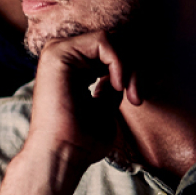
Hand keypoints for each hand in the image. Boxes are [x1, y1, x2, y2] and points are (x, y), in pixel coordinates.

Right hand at [24, 29, 137, 166]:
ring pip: (111, 39)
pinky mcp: (58, 53)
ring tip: (130, 94)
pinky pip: (103, 40)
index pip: (111, 52)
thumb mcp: (105, 105)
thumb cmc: (82, 140)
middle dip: (135, 67)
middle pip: (113, 43)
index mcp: (71, 67)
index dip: (132, 70)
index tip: (137, 98)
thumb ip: (112, 83)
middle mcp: (62, 56)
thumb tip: (126, 68)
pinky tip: (117, 85)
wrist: (62, 154)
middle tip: (137, 97)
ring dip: (129, 66)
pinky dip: (118, 61)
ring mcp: (57, 52)